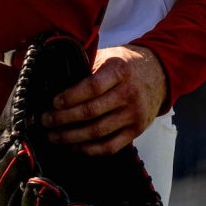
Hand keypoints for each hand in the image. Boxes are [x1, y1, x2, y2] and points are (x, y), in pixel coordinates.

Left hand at [43, 45, 165, 155]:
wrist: (160, 73)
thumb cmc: (127, 64)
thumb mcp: (109, 55)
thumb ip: (87, 66)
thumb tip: (57, 80)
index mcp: (120, 71)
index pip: (92, 87)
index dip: (70, 97)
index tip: (53, 103)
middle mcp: (129, 93)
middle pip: (91, 112)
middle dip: (63, 119)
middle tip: (45, 121)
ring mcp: (134, 114)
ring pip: (98, 132)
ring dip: (71, 137)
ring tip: (53, 136)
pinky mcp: (137, 130)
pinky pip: (111, 146)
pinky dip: (90, 150)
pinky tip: (74, 146)